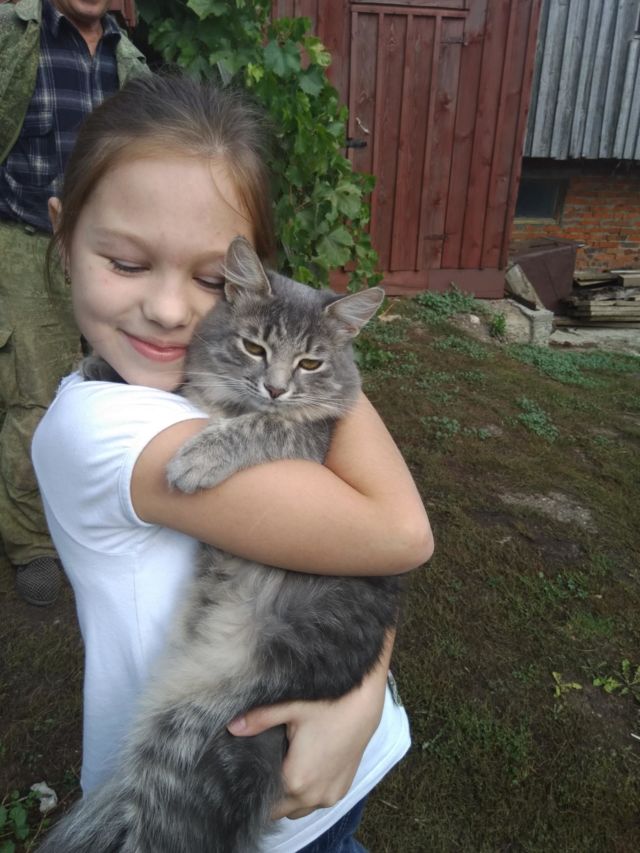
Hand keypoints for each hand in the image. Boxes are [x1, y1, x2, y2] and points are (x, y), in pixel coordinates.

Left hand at [227, 671, 386, 819]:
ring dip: (290, 793)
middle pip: (281, 807)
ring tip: (282, 763)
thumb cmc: (331, 700)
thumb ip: (259, 719)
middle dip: (270, 791)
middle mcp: (315, 795)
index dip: (253, 785)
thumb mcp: (290, 706)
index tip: (247, 770)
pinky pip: (317, 799)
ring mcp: (332, 794)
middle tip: (262, 763)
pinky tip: (302, 764)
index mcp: (298, 781)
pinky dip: (308, 790)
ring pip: (299, 807)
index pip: (265, 799)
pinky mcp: (344, 787)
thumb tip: (232, 727)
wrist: (365, 697)